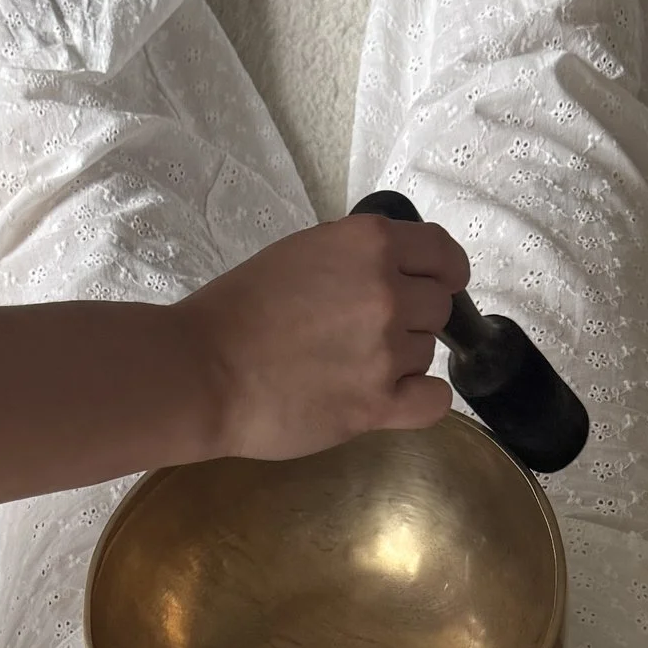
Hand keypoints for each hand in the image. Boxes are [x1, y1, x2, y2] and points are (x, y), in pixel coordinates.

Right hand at [178, 215, 469, 459]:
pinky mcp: (377, 404)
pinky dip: (420, 400)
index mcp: (369, 243)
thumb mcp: (304, 254)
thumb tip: (395, 275)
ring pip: (426, 354)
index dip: (444, 273)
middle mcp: (387, 290)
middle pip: (437, 308)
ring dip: (400, 361)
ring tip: (348, 368)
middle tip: (366, 335)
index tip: (437, 285)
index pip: (442, 253)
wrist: (204, 370)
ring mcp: (386, 349)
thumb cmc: (238, 310)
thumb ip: (356, 260)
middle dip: (412, 320)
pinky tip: (393, 399)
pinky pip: (434, 401)